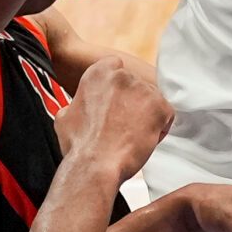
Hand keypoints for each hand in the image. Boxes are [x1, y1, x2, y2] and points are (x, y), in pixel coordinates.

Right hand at [53, 52, 171, 185]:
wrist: (95, 164)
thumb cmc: (80, 145)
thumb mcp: (65, 117)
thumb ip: (77, 103)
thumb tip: (76, 107)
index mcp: (98, 73)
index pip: (116, 67)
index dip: (118, 87)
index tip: (115, 100)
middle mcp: (122, 76)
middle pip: (135, 85)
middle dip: (132, 103)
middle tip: (122, 124)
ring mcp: (143, 89)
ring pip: (151, 100)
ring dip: (146, 115)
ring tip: (131, 136)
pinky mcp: (160, 106)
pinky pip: (166, 114)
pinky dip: (160, 127)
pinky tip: (144, 140)